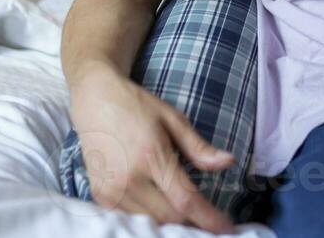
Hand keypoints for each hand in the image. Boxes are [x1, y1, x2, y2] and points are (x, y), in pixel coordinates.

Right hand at [68, 66, 235, 232]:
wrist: (95, 100)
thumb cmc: (137, 106)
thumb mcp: (173, 119)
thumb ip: (199, 147)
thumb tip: (229, 162)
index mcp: (151, 156)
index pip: (185, 200)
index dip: (209, 219)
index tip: (227, 228)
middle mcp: (128, 178)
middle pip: (169, 217)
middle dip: (193, 224)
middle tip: (210, 223)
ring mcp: (111, 190)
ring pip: (149, 222)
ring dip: (171, 223)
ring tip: (189, 219)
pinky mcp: (100, 196)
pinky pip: (130, 218)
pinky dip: (149, 218)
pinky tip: (162, 212)